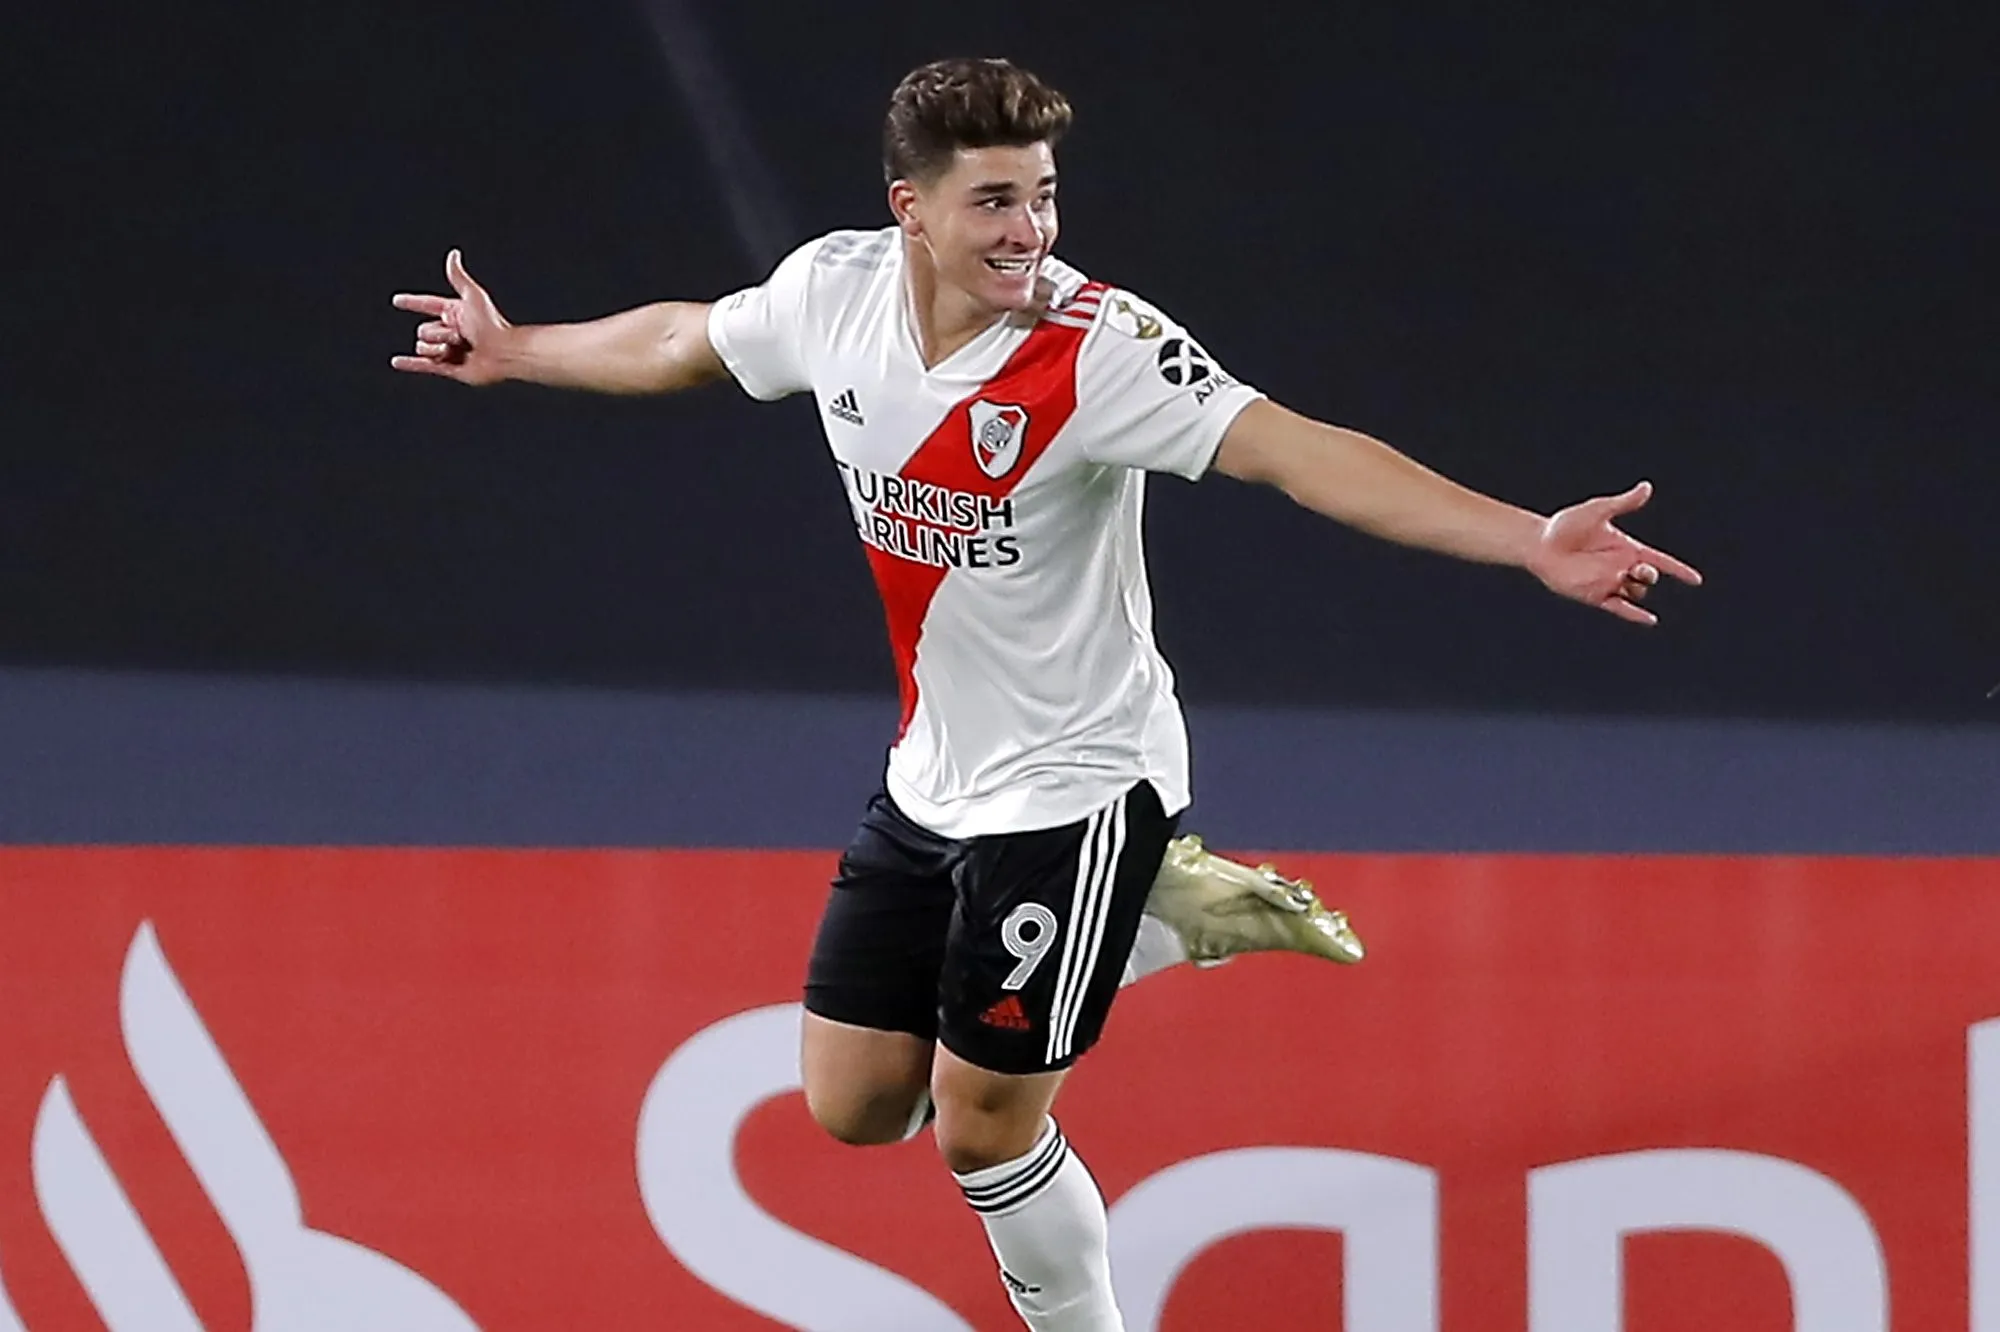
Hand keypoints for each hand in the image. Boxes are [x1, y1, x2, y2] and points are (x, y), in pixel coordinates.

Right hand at [389, 249, 513, 384]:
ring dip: (437, 348)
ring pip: (423, 346)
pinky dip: (409, 364)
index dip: (413, 302)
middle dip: (438, 333)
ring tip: (457, 349)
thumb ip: (459, 277)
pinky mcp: (450, 367)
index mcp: (455, 312)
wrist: (503, 353)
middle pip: (423, 329)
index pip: (428, 304)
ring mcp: (449, 349)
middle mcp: (451, 330)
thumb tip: (454, 254)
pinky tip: (397, 361)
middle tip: (460, 336)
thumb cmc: (492, 325)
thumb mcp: (472, 296)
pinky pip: (424, 365)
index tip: (398, 301)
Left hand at [1527, 480, 1702, 625]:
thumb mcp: (1597, 511)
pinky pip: (1620, 608)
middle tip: (1640, 570)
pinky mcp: (1595, 595)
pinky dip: (1635, 614)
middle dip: (1650, 575)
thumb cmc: (1566, 525)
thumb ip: (1623, 503)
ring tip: (1625, 578)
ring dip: (1637, 589)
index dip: (1678, 569)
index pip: (1659, 560)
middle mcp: (1620, 566)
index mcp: (1626, 547)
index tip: (1695, 579)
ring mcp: (1608, 582)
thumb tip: (1646, 487)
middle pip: (1648, 577)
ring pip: (1635, 592)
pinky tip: (1650, 619)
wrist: (1540, 544)